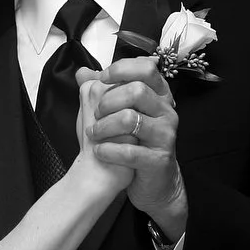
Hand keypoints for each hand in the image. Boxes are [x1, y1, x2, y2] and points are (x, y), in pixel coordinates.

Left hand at [86, 57, 185, 238]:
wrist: (151, 180)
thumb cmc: (133, 141)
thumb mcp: (120, 112)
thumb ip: (102, 90)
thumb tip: (82, 72)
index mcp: (160, 95)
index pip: (147, 69)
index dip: (122, 69)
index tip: (102, 78)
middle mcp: (167, 112)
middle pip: (137, 91)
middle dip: (109, 100)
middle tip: (96, 113)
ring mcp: (165, 136)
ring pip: (131, 120)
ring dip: (104, 126)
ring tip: (93, 134)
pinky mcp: (159, 160)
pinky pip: (130, 151)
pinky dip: (109, 150)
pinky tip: (99, 152)